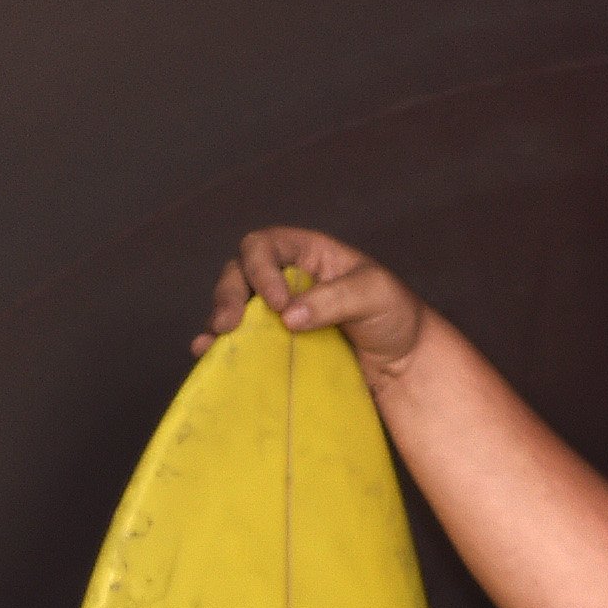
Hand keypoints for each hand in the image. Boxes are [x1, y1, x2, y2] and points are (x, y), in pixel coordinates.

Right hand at [196, 227, 427, 389]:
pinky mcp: (274, 342)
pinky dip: (219, 344)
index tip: (277, 304)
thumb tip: (288, 316)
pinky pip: (239, 338)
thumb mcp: (375, 295)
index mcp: (307, 253)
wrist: (401, 361)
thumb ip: (335, 299)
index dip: (261, 269)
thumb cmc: (393, 315)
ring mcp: (275, 311)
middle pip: (239, 273)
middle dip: (228, 295)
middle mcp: (284, 277)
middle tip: (228, 324)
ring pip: (232, 305)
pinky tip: (206, 353)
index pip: (266, 246)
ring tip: (214, 342)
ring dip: (219, 320)